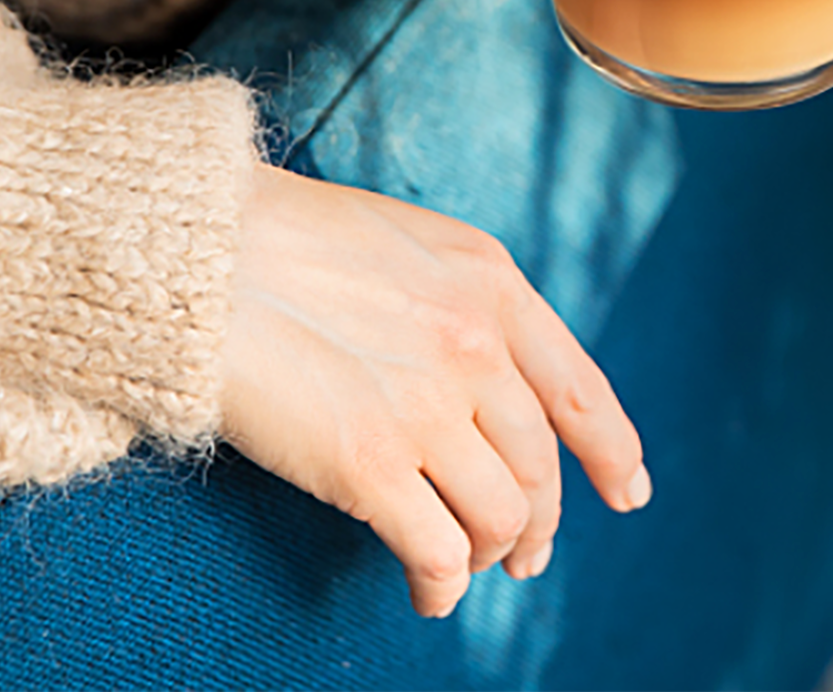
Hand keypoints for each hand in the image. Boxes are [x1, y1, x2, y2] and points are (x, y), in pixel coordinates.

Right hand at [221, 163, 649, 617]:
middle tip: (524, 554)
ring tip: (463, 565)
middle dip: (539, 522)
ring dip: (487, 554)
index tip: (628, 491)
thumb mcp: (411, 242)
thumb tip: (492, 373)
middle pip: (539, 464)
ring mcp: (427, 406)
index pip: (579, 389)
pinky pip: (437, 552)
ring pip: (501, 515)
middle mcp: (477, 345)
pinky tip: (427, 593)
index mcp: (492, 283)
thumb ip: (465, 301)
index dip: (612, 450)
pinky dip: (441, 586)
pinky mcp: (369, 465)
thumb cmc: (290, 240)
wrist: (204, 251)